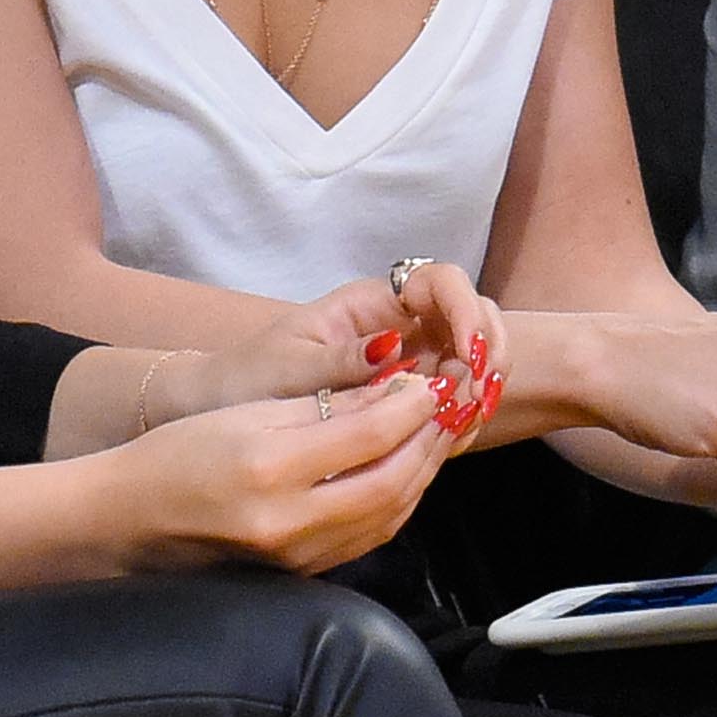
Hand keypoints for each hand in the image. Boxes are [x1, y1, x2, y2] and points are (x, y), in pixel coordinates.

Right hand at [121, 371, 448, 574]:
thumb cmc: (177, 455)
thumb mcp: (245, 413)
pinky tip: (405, 474)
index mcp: (269, 469)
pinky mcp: (303, 574)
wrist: (130, 518)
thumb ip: (321, 406)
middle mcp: (290, 521)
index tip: (428, 382)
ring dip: (422, 472)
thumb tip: (392, 392)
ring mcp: (299, 557)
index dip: (408, 407)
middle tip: (449, 405)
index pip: (365, 436)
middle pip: (390, 481)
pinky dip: (398, 502)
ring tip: (436, 434)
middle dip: (428, 440)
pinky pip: (368, 537)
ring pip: (389, 514)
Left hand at [150, 266, 507, 440]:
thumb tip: (392, 347)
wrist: (228, 411)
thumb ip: (341, 361)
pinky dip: (467, 413)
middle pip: (475, 316)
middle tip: (474, 396)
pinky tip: (453, 435)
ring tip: (463, 420)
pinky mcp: (412, 397)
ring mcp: (413, 359)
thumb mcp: (289, 369)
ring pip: (475, 357)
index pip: (441, 281)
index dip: (466, 309)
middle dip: (487, 351)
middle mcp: (400, 324)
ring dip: (483, 384)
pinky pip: (457, 396)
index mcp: (370, 304)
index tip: (467, 352)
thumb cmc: (252, 379)